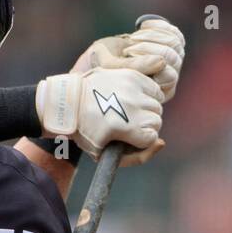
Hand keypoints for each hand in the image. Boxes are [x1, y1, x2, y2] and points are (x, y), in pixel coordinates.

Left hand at [36, 66, 163, 161]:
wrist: (69, 101)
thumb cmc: (87, 132)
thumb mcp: (106, 154)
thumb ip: (138, 157)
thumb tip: (161, 142)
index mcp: (124, 127)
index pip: (152, 137)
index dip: (141, 140)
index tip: (128, 137)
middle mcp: (130, 106)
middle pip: (156, 120)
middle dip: (145, 125)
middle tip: (128, 123)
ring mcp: (132, 88)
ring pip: (157, 103)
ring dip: (147, 109)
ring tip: (130, 111)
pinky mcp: (131, 75)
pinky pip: (154, 88)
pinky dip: (147, 94)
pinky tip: (133, 98)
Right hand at [71, 19, 184, 100]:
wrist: (100, 58)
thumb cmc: (102, 69)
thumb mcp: (112, 67)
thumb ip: (136, 66)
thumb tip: (161, 61)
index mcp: (157, 92)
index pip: (169, 74)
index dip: (149, 61)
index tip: (127, 54)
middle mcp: (168, 79)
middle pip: (174, 57)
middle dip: (148, 47)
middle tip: (128, 47)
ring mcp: (171, 62)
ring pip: (175, 43)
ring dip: (151, 36)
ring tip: (132, 39)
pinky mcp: (169, 46)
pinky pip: (174, 32)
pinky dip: (157, 25)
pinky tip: (141, 27)